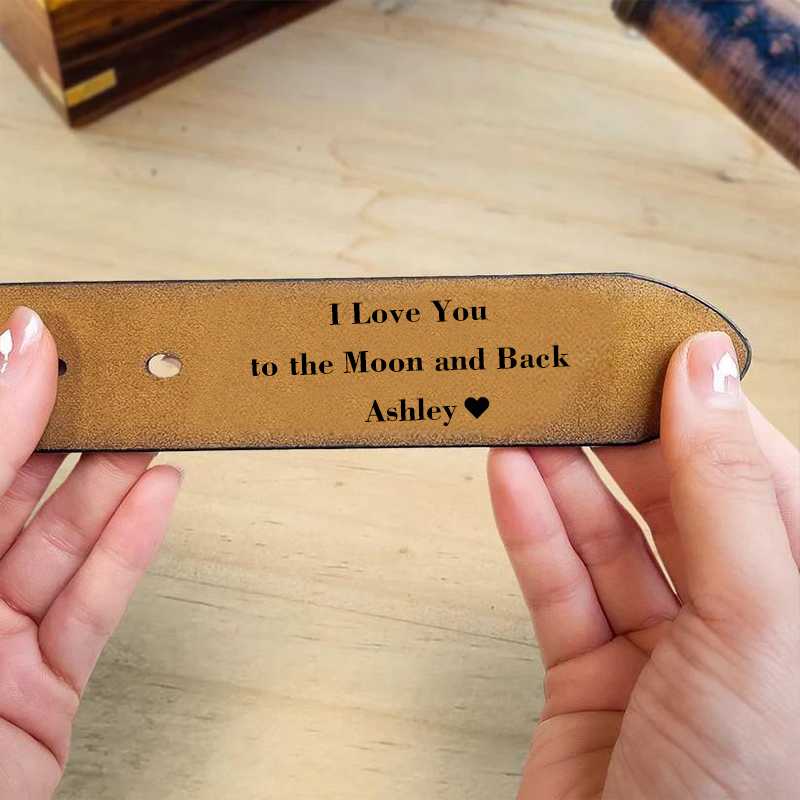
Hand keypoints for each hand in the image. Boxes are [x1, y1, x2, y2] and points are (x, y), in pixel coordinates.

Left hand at [0, 307, 181, 799]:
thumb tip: (14, 350)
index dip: (11, 391)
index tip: (53, 339)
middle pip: (16, 490)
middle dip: (75, 431)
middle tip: (120, 381)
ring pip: (66, 542)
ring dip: (118, 480)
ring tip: (154, 426)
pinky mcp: (46, 688)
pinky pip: (97, 603)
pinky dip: (135, 545)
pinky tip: (159, 495)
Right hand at [488, 331, 798, 799]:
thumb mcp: (759, 630)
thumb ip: (731, 497)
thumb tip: (706, 378)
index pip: (766, 476)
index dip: (709, 409)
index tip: (654, 348)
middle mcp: (748, 627)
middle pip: (681, 500)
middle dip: (622, 435)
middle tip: (573, 375)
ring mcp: (665, 654)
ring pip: (611, 539)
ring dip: (564, 473)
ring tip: (524, 412)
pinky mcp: (592, 680)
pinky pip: (561, 587)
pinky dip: (531, 528)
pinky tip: (510, 475)